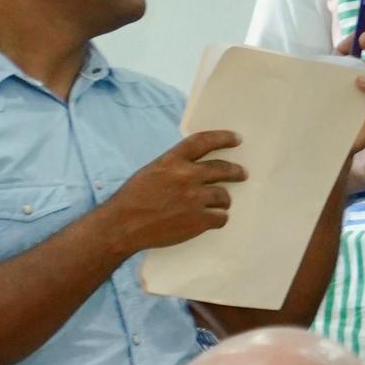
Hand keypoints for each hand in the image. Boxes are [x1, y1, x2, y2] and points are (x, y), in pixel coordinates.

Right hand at [109, 130, 243, 252]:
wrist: (123, 225)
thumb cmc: (133, 199)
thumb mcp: (151, 173)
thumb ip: (174, 167)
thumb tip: (198, 168)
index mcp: (171, 161)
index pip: (203, 142)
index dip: (222, 138)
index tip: (236, 139)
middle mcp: (187, 176)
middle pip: (222, 169)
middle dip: (236, 172)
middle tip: (242, 174)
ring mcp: (195, 198)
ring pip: (224, 196)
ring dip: (222, 201)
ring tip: (217, 205)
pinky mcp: (200, 220)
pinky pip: (221, 217)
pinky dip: (217, 219)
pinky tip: (210, 220)